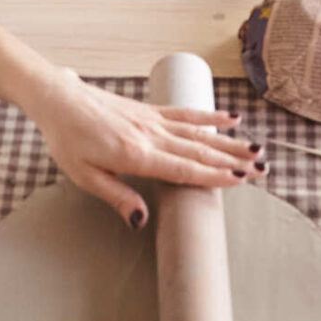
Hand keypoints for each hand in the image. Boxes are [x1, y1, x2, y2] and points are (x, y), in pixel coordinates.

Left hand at [23, 68, 263, 226]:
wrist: (58, 99)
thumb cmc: (67, 140)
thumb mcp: (84, 177)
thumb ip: (117, 197)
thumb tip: (141, 221)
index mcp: (136, 156)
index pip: (184, 169)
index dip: (215, 175)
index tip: (242, 180)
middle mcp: (151, 136)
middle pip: (200, 150)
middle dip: (233, 160)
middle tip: (263, 168)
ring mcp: (153, 120)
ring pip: (199, 132)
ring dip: (229, 141)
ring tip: (256, 148)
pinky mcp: (150, 110)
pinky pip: (185, 113)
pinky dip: (209, 115)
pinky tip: (231, 117)